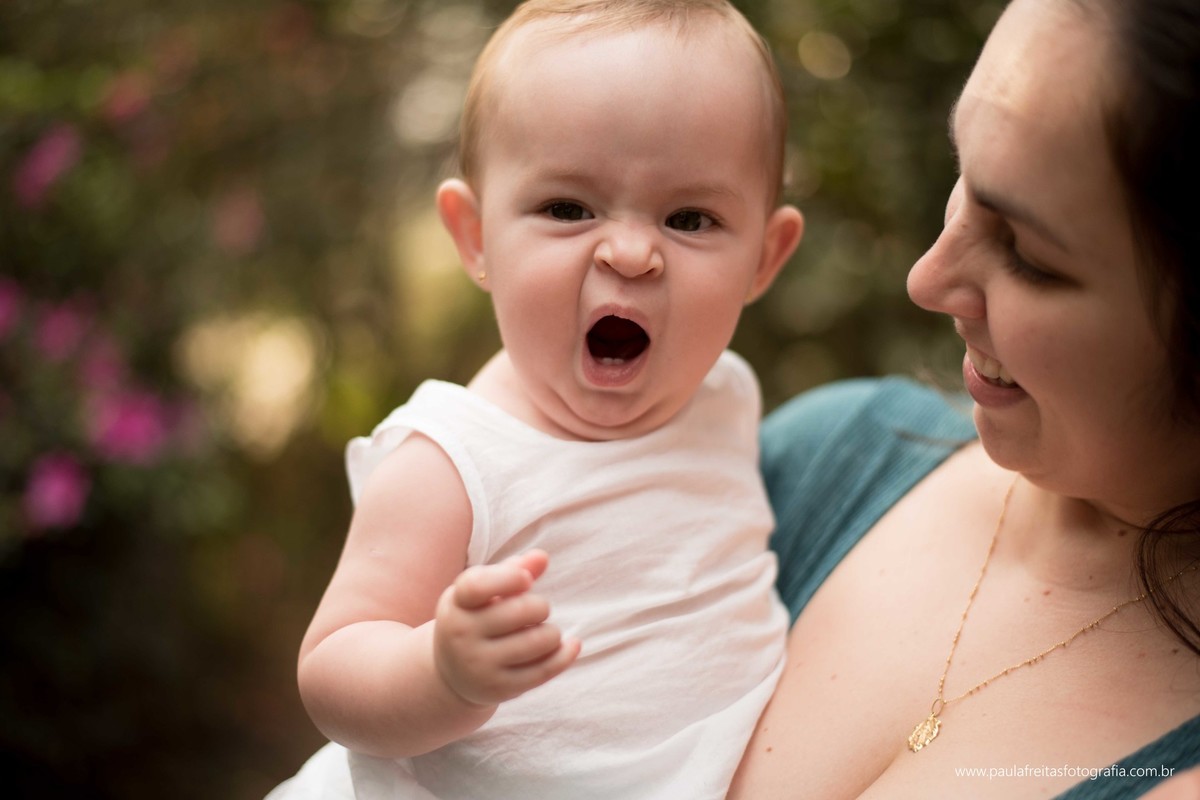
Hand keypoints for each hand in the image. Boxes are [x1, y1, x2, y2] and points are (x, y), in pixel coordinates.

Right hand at [433, 549, 580, 706]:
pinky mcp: (498, 689)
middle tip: (539, 610)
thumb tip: (542, 558)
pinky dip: (564, 655)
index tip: (527, 579)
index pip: (477, 586)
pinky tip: (571, 645)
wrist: (452, 674)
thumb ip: (513, 571)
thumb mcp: (484, 592)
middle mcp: (462, 635)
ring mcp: (478, 665)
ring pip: (537, 642)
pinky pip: (543, 671)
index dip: (508, 578)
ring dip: (552, 633)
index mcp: (457, 603)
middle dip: (540, 606)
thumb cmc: (476, 618)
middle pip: (520, 611)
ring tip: (546, 632)